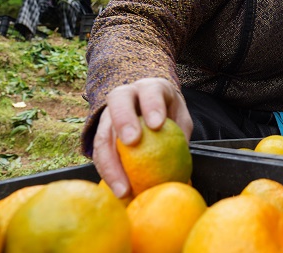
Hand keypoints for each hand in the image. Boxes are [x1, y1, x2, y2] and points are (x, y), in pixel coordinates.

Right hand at [91, 77, 192, 198]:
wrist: (146, 105)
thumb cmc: (166, 111)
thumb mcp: (179, 117)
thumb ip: (180, 134)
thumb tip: (183, 169)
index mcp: (148, 88)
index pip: (149, 91)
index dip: (152, 105)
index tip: (157, 124)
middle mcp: (124, 96)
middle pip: (118, 105)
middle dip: (124, 122)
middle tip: (132, 143)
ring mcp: (108, 115)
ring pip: (102, 135)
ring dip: (111, 163)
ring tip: (124, 189)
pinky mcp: (100, 135)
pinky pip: (98, 155)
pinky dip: (107, 175)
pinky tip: (117, 193)